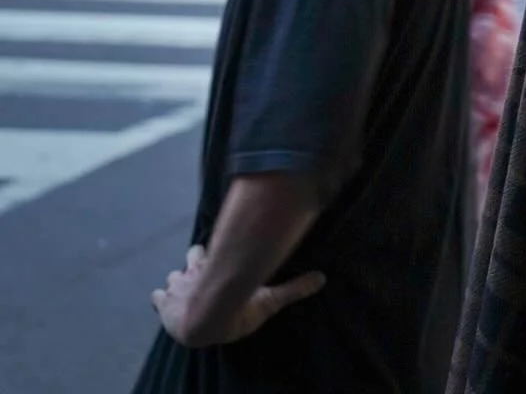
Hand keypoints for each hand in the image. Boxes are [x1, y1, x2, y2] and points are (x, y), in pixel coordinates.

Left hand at [151, 242, 325, 347]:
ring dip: (177, 282)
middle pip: (191, 257)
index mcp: (216, 266)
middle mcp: (195, 270)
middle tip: (200, 271)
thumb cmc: (237, 307)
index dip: (211, 254)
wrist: (206, 320)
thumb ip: (293, 289)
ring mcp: (177, 287)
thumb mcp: (267, 299)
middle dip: (194, 263)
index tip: (214, 256)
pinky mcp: (163, 305)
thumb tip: (323, 278)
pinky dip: (160, 300)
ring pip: (172, 277)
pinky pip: (156, 299)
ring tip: (182, 290)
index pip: (212, 250)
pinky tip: (161, 302)